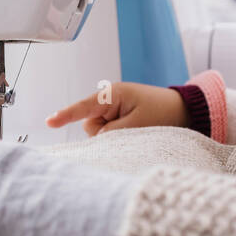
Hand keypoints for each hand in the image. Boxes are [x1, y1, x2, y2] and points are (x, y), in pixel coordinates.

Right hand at [45, 81, 189, 135]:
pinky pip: (110, 133)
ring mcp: (114, 110)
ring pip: (99, 133)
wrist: (185, 111)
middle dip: (105, 134)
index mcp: (113, 95)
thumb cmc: (165, 113)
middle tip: (133, 131)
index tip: (49, 122)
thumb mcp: (138, 125)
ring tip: (139, 130)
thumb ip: (113, 134)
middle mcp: (109, 101)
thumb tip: (96, 140)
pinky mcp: (119, 120)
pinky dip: (119, 136)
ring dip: (115, 136)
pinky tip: (134, 132)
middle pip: (91, 126)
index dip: (66, 115)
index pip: (84, 107)